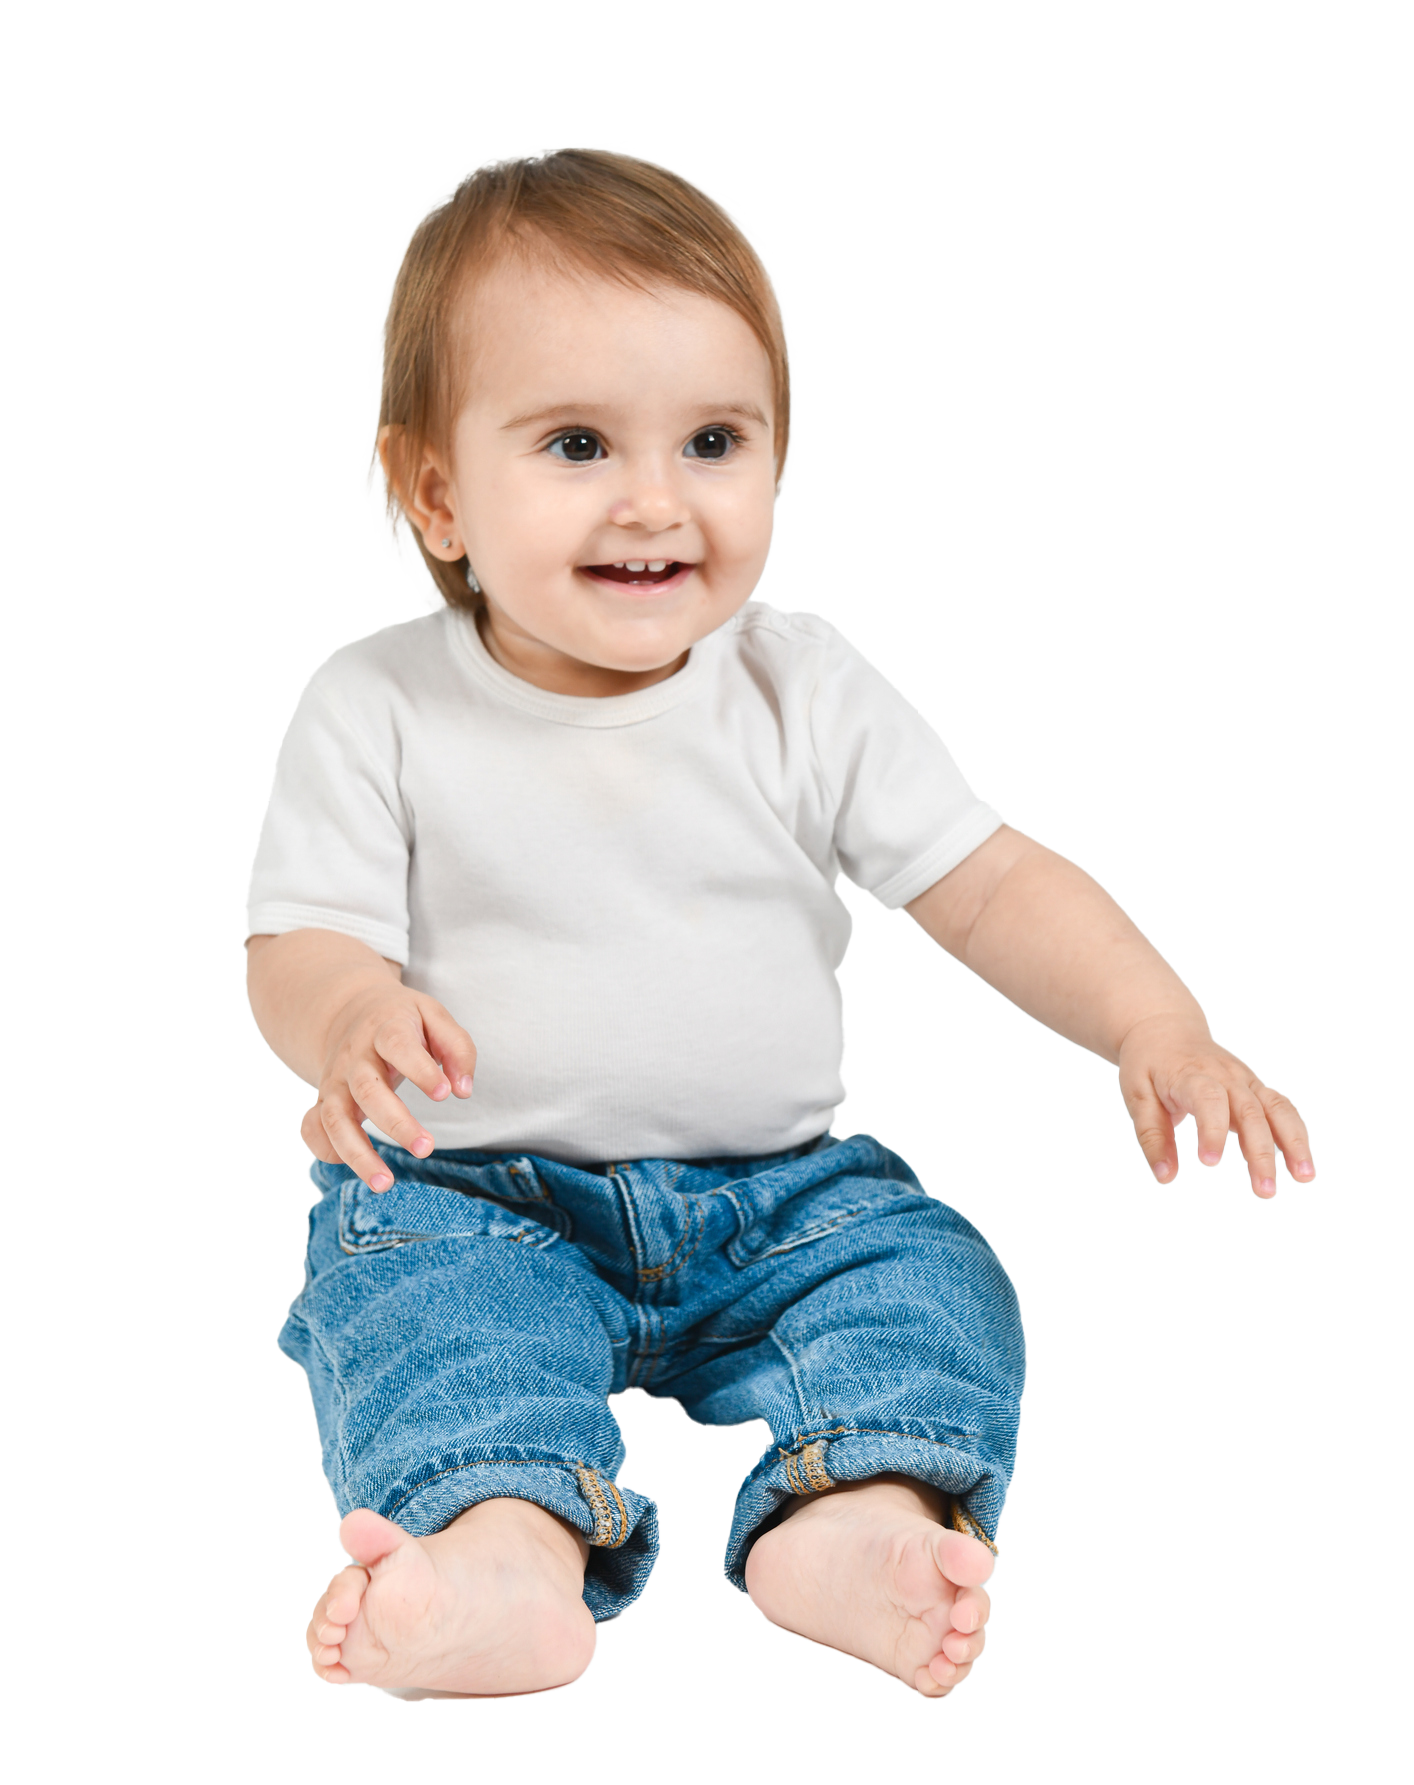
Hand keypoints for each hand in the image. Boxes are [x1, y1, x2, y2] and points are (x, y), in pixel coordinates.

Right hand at [301, 982, 476, 1191]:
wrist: (351, 1011)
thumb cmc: (402, 1020)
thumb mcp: (434, 1016)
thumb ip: (457, 1048)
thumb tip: (462, 1090)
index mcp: (386, 1028)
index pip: (398, 1045)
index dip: (420, 1069)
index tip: (444, 1095)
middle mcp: (355, 1057)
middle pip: (367, 1091)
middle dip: (395, 1123)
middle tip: (426, 1148)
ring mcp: (335, 1081)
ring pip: (335, 1119)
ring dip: (357, 1154)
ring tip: (385, 1184)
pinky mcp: (324, 1101)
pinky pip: (313, 1128)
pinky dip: (325, 1149)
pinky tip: (352, 1166)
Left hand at [1117, 1014, 1314, 1198]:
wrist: (1165, 1029)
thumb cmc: (1149, 1062)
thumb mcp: (1136, 1096)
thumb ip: (1152, 1137)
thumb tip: (1165, 1176)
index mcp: (1190, 1075)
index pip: (1209, 1099)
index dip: (1212, 1130)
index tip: (1209, 1162)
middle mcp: (1224, 1075)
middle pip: (1250, 1111)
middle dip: (1261, 1152)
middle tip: (1264, 1190)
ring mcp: (1244, 1080)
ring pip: (1276, 1108)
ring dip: (1294, 1142)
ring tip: (1304, 1176)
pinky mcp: (1254, 1087)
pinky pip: (1281, 1108)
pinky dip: (1295, 1134)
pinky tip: (1301, 1164)